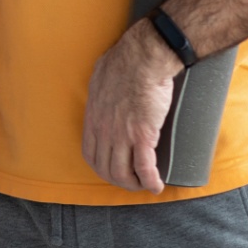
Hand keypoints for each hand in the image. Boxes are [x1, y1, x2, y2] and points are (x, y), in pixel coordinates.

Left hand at [81, 19, 181, 192]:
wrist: (142, 60)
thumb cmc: (123, 63)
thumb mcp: (99, 80)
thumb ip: (100, 93)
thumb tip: (104, 93)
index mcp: (93, 119)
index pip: (90, 154)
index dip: (101, 168)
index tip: (113, 170)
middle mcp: (103, 131)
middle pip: (105, 168)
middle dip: (119, 181)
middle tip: (133, 182)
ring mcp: (121, 135)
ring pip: (123, 173)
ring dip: (135, 184)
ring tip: (145, 185)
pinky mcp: (142, 136)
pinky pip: (144, 168)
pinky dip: (151, 181)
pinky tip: (157, 186)